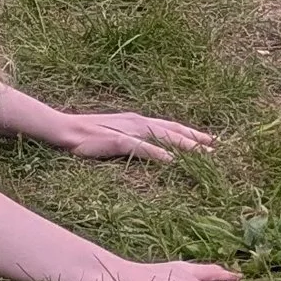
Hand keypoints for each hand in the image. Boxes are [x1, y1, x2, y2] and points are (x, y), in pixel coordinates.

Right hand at [52, 109, 215, 161]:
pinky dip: (157, 152)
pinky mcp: (116, 140)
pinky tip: (170, 160)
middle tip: (216, 147)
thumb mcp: (115, 136)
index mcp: (137, 121)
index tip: (210, 140)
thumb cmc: (86, 136)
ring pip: (162, 136)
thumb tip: (149, 149)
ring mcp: (127, 130)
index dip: (190, 133)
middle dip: (195, 138)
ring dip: (184, 145)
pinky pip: (141, 147)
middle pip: (172, 130)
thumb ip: (133, 140)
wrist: (63, 129)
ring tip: (203, 153)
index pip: (170, 126)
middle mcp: (137, 122)